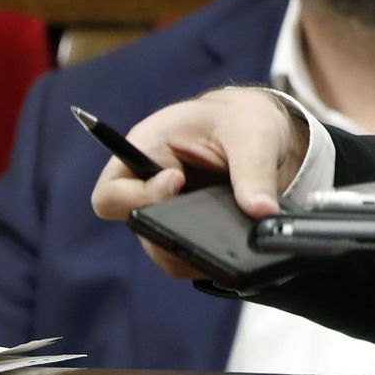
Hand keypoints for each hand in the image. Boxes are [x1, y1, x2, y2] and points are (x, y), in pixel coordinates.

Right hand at [90, 86, 305, 279]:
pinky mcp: (194, 229)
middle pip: (141, 232)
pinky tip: (241, 249)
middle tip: (216, 229)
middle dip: (175, 235)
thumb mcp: (253, 133)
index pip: (111, 195)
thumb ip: (255, 171)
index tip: (178, 181)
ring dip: (198, 252)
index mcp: (147, 152)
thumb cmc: (243, 117)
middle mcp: (151, 189)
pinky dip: (216, 257)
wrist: (263, 126)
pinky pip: (195, 256)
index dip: (137, 198)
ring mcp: (172, 212)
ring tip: (235, 242)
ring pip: (167, 251)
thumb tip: (262, 212)